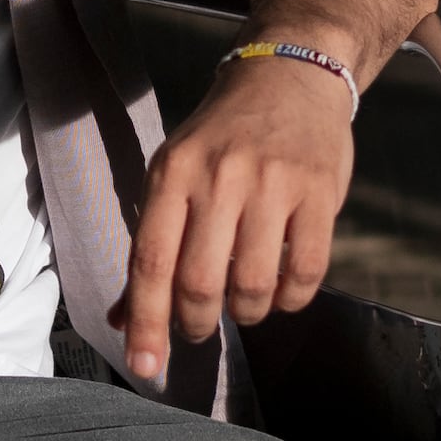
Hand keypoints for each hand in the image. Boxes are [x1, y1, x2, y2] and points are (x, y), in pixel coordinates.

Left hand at [118, 53, 354, 384]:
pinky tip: (282, 292)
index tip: (146, 366)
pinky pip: (306, 272)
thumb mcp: (174, 174)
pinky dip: (291, 300)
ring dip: (246, 313)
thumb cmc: (223, 137)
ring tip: (243, 305)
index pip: (150, 262)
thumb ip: (153, 247)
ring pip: (253, 285)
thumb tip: (122, 320)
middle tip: (201, 326)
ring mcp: (272, 183)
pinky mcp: (318, 191)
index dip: (146, 322)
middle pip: (200, 282)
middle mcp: (219, 177)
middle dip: (197, 324)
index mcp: (172, 173)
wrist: (290, 74)